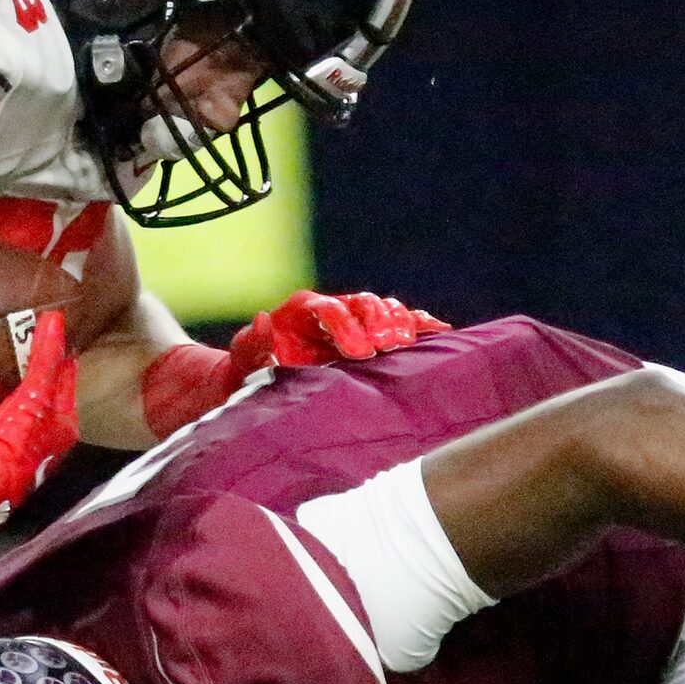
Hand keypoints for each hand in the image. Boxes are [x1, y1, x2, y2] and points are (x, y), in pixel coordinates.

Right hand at [0, 308, 79, 529]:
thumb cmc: (17, 441)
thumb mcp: (35, 395)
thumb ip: (46, 359)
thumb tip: (56, 321)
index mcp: (65, 425)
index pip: (67, 380)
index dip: (61, 356)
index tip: (56, 333)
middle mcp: (49, 439)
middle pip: (47, 396)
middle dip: (40, 373)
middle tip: (29, 343)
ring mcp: (24, 447)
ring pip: (25, 408)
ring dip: (17, 388)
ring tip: (4, 362)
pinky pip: (0, 417)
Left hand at [228, 290, 449, 374]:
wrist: (261, 380)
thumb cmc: (250, 372)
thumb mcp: (243, 361)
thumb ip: (251, 345)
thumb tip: (262, 320)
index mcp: (302, 310)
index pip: (330, 309)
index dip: (346, 327)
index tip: (358, 352)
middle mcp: (333, 309)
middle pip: (364, 303)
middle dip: (378, 322)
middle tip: (388, 346)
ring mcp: (355, 320)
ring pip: (385, 309)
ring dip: (400, 323)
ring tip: (408, 343)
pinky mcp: (373, 334)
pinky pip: (402, 323)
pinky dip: (421, 325)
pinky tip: (441, 332)